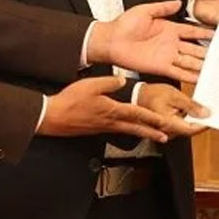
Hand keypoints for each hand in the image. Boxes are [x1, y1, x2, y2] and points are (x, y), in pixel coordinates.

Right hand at [38, 77, 170, 141]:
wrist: (53, 117)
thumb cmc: (70, 101)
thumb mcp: (91, 85)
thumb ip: (109, 82)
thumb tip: (122, 81)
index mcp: (111, 110)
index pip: (137, 114)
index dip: (152, 118)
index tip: (165, 122)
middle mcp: (110, 122)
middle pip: (136, 127)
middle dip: (152, 132)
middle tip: (166, 137)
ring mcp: (103, 128)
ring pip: (127, 131)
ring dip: (142, 133)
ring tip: (153, 136)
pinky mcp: (96, 130)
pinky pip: (117, 131)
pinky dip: (128, 131)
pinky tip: (128, 130)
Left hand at [87, 0, 213, 83]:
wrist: (111, 40)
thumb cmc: (124, 24)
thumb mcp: (145, 10)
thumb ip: (163, 7)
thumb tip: (178, 2)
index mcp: (169, 29)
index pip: (192, 32)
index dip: (205, 33)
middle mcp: (171, 44)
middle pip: (195, 49)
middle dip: (209, 52)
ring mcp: (167, 56)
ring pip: (190, 61)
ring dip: (202, 65)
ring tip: (217, 69)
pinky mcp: (160, 67)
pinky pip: (178, 72)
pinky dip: (190, 76)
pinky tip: (201, 78)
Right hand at [137, 83, 208, 137]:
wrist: (138, 96)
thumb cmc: (152, 95)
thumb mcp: (174, 95)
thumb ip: (190, 105)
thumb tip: (205, 113)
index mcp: (168, 124)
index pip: (192, 129)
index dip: (205, 124)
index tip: (215, 117)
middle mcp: (168, 132)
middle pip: (191, 130)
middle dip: (202, 120)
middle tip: (213, 110)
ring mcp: (168, 132)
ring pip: (188, 127)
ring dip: (196, 119)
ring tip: (204, 107)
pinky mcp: (169, 129)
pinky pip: (183, 125)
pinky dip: (190, 118)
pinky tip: (194, 110)